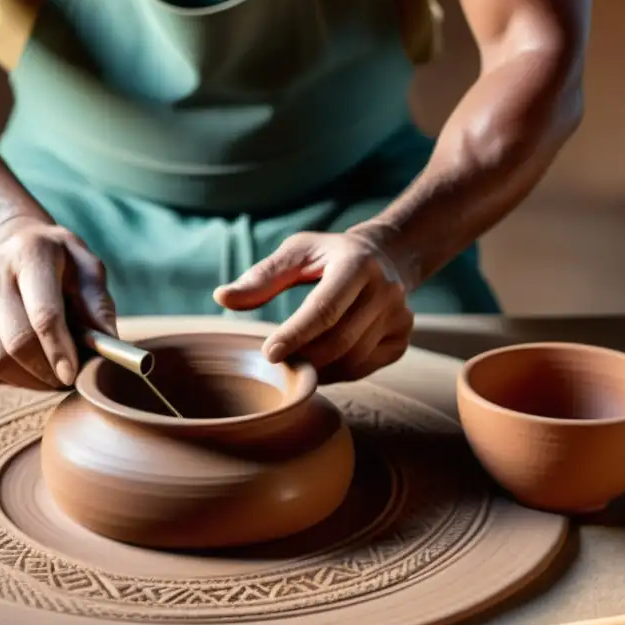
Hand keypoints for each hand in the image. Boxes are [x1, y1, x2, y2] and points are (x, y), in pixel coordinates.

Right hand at [0, 218, 116, 389]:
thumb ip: (98, 303)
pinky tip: (30, 370)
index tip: (73, 374)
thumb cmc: (58, 264)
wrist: (10, 248)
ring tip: (52, 377)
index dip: (60, 350)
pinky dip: (11, 381)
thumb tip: (106, 343)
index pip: (43, 314)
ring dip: (30, 381)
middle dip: (47, 371)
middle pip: (18, 343)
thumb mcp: (86, 268)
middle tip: (68, 380)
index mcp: (29, 255)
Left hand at [214, 228, 413, 382]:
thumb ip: (262, 277)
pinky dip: (337, 372)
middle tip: (276, 361)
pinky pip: (364, 368)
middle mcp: (386, 290)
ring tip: (296, 361)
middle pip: (339, 341)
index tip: (268, 354)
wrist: (388, 257)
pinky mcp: (402, 337)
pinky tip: (321, 361)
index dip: (295, 335)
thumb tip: (222, 298)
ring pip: (352, 360)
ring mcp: (400, 316)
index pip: (325, 308)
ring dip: (319, 368)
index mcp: (357, 263)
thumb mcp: (297, 252)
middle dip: (304, 357)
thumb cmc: (329, 255)